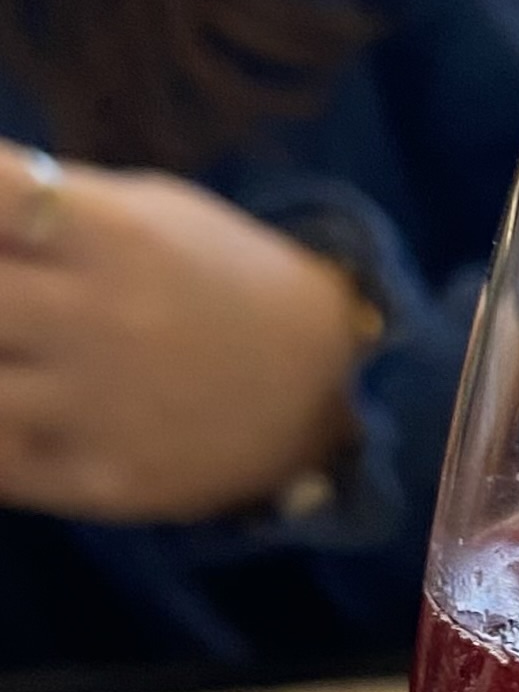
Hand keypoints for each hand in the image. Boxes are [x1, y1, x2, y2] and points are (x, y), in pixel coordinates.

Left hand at [0, 143, 367, 523]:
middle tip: (8, 308)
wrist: (315, 387)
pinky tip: (12, 408)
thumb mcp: (145, 212)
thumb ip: (49, 208)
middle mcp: (99, 321)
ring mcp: (98, 409)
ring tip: (15, 357)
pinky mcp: (100, 482)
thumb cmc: (216, 279)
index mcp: (111, 237)